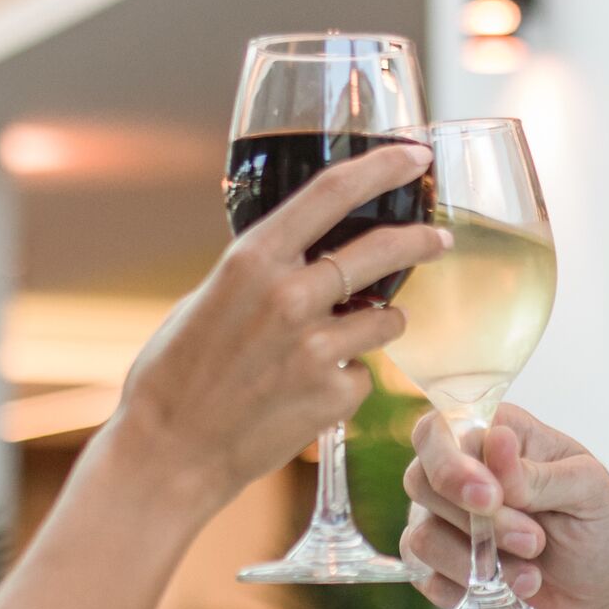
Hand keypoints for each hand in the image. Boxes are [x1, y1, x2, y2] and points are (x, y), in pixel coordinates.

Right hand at [103, 142, 447, 506]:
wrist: (168, 453)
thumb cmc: (176, 375)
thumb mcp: (209, 299)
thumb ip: (261, 273)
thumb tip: (304, 257)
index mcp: (253, 260)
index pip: (332, 192)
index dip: (382, 167)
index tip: (415, 155)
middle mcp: (290, 296)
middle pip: (382, 249)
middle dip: (422, 240)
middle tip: (439, 238)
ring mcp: (316, 349)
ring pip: (386, 318)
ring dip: (379, 323)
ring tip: (344, 340)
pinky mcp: (333, 396)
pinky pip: (363, 374)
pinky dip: (346, 379)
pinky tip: (307, 393)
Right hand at [400, 403, 608, 608]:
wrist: (608, 594)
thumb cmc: (603, 528)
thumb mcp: (590, 493)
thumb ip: (539, 473)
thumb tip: (497, 441)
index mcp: (499, 434)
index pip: (441, 431)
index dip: (453, 465)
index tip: (491, 499)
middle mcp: (463, 471)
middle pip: (421, 481)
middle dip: (476, 522)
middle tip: (534, 541)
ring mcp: (447, 519)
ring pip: (422, 537)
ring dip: (478, 563)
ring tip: (533, 574)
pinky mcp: (443, 565)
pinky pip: (426, 577)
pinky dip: (468, 590)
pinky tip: (509, 592)